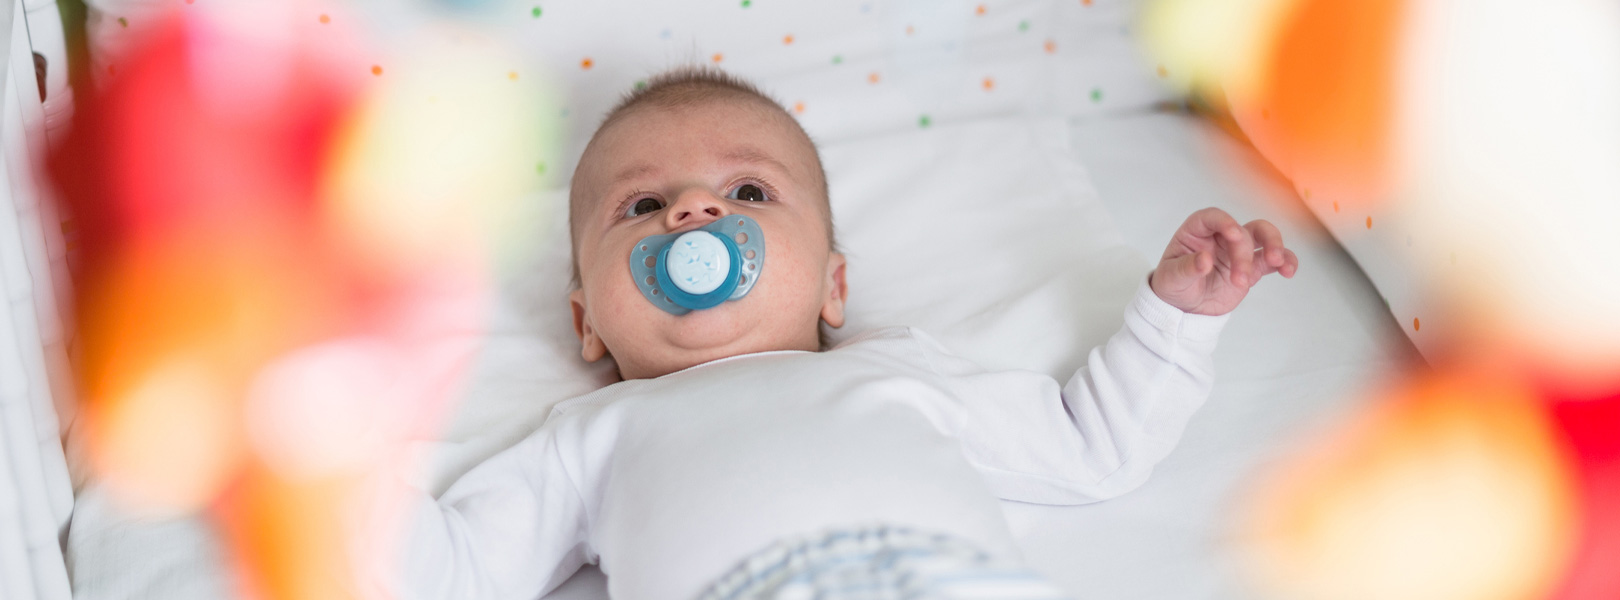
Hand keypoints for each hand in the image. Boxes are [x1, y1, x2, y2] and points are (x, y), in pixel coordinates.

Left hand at [1150, 207, 1298, 315]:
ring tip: (1278, 263)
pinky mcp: (1252, 268)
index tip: (1234, 234)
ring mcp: (1238, 251)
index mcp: (1197, 231)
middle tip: (1242, 273)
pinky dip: (1285, 262)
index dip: (1225, 222)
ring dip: (1274, 246)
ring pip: (1263, 237)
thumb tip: (1204, 259)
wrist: (1184, 308)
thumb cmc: (1173, 285)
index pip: (1213, 217)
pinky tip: (1289, 271)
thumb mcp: (1172, 278)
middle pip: (1243, 230)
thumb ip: (1187, 268)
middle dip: (1246, 250)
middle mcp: (1221, 236)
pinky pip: (1273, 260)